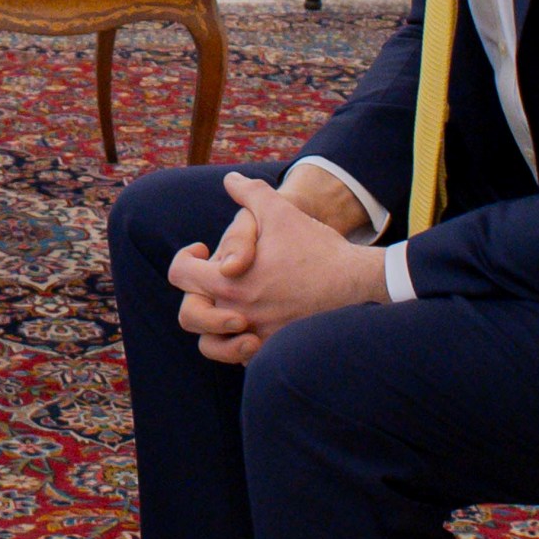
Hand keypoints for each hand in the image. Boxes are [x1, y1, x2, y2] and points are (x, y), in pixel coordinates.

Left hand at [170, 173, 389, 365]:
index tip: (204, 254)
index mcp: (229, 281)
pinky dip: (242, 345)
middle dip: (195, 298)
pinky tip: (255, 324)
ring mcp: (256, 335)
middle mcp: (237, 313)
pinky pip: (244, 358)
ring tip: (230, 312)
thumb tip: (230, 180)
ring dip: (214, 329)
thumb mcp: (281, 212)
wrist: (358, 284)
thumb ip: (250, 193)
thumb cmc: (316, 248)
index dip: (186, 260)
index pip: (180, 275)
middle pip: (189, 316)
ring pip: (212, 346)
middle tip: (216, 283)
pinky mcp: (277, 350)